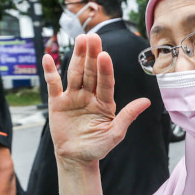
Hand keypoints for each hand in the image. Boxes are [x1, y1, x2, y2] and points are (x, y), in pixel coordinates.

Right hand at [45, 34, 150, 167]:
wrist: (76, 158)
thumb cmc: (98, 147)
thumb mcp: (115, 133)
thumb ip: (128, 116)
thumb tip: (146, 102)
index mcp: (104, 102)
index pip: (106, 82)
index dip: (105, 69)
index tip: (105, 55)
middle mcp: (89, 95)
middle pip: (91, 72)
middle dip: (92, 55)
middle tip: (93, 37)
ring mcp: (73, 97)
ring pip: (75, 73)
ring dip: (77, 57)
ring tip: (80, 39)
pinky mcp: (57, 102)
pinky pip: (53, 84)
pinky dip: (50, 71)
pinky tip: (48, 57)